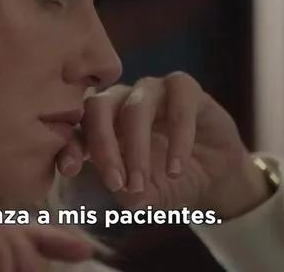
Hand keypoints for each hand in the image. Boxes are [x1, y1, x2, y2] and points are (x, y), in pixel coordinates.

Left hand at [56, 72, 270, 219]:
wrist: (214, 174)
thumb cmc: (169, 179)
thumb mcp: (147, 195)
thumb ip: (131, 194)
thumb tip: (126, 193)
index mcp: (101, 122)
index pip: (77, 126)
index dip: (69, 146)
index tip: (69, 171)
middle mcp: (121, 100)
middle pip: (99, 107)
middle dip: (103, 146)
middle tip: (115, 182)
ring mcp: (152, 90)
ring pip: (135, 107)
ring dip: (137, 147)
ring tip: (142, 183)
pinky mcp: (185, 88)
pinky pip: (178, 104)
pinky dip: (177, 138)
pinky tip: (175, 169)